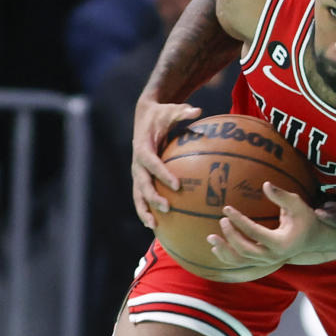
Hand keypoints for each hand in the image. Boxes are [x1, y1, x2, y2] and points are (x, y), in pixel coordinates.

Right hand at [131, 99, 201, 230]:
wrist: (144, 117)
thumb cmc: (161, 114)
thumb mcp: (171, 111)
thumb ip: (183, 112)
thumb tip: (198, 110)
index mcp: (143, 148)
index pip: (152, 163)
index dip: (162, 174)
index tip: (177, 185)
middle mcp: (137, 163)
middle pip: (142, 183)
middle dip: (153, 197)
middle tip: (167, 208)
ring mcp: (137, 172)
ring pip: (138, 194)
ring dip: (144, 210)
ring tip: (154, 225)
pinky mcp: (140, 178)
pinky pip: (141, 196)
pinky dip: (146, 210)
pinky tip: (155, 225)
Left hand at [206, 183, 335, 274]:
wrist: (313, 239)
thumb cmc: (305, 219)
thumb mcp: (297, 204)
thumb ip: (281, 195)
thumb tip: (265, 184)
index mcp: (281, 243)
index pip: (255, 232)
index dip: (239, 220)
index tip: (227, 208)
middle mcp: (273, 256)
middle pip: (245, 250)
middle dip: (230, 236)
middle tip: (222, 220)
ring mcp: (267, 262)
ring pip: (241, 261)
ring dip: (224, 251)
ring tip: (211, 238)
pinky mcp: (262, 262)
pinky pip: (241, 263)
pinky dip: (227, 257)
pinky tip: (216, 248)